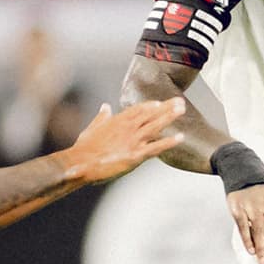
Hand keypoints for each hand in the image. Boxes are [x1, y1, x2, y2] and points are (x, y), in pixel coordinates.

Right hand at [65, 99, 184, 182]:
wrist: (81, 162)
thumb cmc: (84, 147)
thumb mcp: (92, 128)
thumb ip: (101, 116)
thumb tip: (105, 106)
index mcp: (117, 120)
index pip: (137, 109)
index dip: (150, 105)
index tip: (160, 102)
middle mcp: (128, 128)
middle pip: (151, 114)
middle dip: (166, 107)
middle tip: (180, 101)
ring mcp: (133, 141)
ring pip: (156, 126)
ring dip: (170, 117)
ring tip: (182, 110)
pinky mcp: (136, 155)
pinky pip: (156, 147)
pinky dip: (169, 142)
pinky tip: (180, 137)